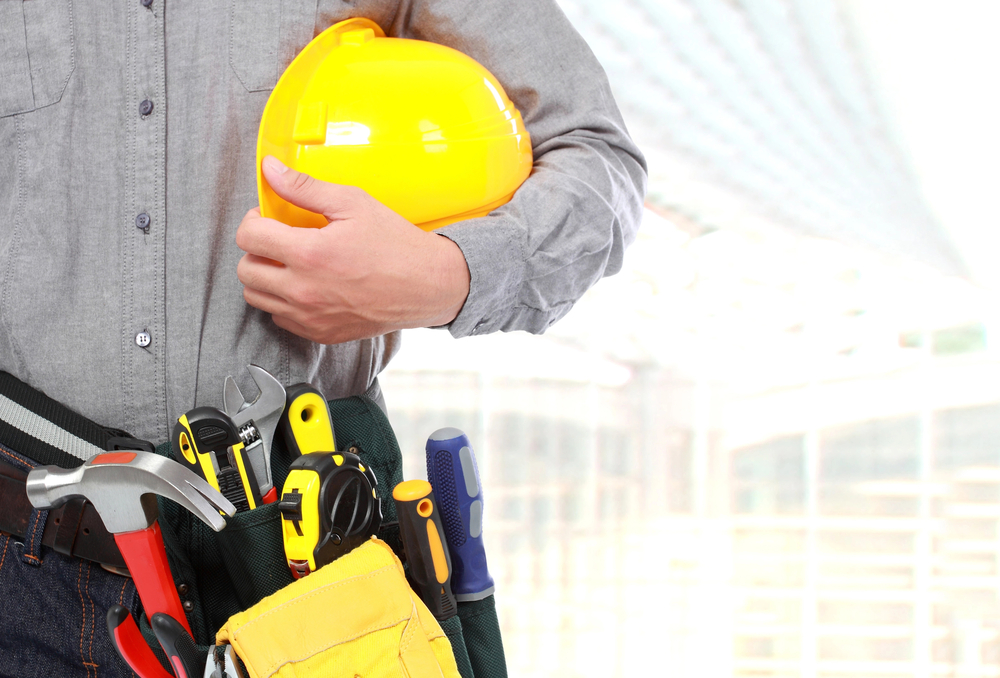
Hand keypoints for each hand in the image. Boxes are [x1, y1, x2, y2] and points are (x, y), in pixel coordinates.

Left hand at [236, 156, 470, 343]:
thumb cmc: (396, 244)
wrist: (428, 286)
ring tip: (288, 262)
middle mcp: (305, 291)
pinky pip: (280, 318)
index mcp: (311, 254)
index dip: (253, 220)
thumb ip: (305, 188)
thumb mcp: (353, 204)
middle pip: (246, 270)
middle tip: (278, 239)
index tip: (268, 217)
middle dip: (256, 249)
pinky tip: (304, 284)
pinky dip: (282, 301)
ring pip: (257, 297)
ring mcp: (311, 317)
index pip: (248, 237)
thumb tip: (271, 169)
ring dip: (264, 276)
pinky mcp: (320, 334)